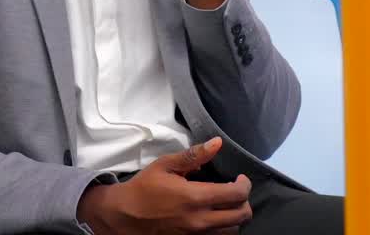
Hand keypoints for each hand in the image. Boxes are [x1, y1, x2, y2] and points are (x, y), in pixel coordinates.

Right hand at [78, 138, 252, 233]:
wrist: (124, 215)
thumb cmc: (144, 187)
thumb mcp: (166, 165)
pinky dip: (222, 228)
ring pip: (232, 230)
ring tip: (226, 205)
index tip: (240, 178)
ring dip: (235, 217)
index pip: (236, 194)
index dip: (245, 185)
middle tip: (236, 191)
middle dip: (245, 201)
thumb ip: (194, 155)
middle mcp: (200, 220)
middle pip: (241, 215)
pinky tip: (214, 217)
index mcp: (195, 197)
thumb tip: (217, 143)